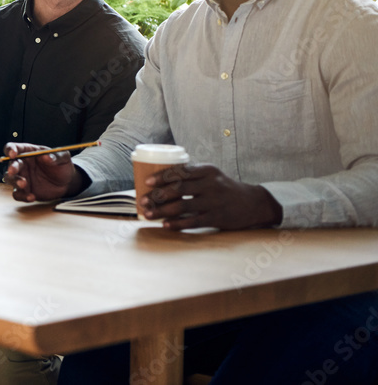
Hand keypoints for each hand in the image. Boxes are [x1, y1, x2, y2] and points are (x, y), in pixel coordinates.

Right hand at [2, 143, 82, 202]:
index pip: (14, 147)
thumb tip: (46, 156)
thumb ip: (56, 156)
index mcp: (28, 152)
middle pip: (10, 163)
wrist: (66, 183)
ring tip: (23, 184)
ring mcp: (22, 177)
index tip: (12, 154)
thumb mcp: (63, 158)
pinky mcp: (24, 191)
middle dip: (11, 167)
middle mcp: (22, 164)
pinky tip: (31, 197)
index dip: (10, 149)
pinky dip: (22, 196)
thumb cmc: (62, 166)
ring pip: (10, 179)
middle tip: (13, 171)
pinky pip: (18, 194)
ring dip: (14, 181)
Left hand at [140, 163, 282, 229]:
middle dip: (157, 195)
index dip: (161, 176)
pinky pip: (193, 221)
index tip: (147, 182)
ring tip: (149, 214)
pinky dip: (177, 223)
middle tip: (142, 201)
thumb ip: (192, 175)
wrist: (253, 203)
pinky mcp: (217, 217)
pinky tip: (165, 225)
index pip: (180, 172)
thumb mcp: (212, 175)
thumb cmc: (224, 188)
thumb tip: (161, 179)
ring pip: (182, 205)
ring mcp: (214, 201)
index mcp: (207, 170)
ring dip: (162, 211)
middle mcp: (211, 184)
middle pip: (178, 188)